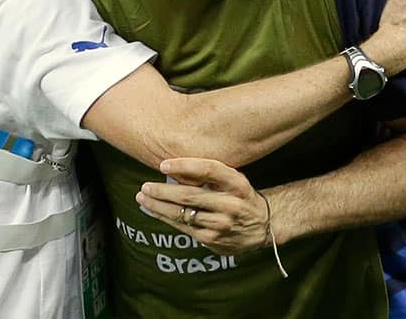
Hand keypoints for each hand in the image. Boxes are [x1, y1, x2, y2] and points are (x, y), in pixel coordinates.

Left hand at [135, 158, 268, 254]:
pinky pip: (183, 227)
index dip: (184, 165)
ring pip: (182, 214)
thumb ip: (208, 173)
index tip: (162, 165)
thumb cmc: (239, 195)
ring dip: (158, 206)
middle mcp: (231, 204)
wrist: (263, 225)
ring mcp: (222, 224)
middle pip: (189, 195)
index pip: (209, 170)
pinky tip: (154, 211)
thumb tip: (172, 166)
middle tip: (145, 186)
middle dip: (162, 191)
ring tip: (142, 198)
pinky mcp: (213, 239)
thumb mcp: (232, 179)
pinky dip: (165, 218)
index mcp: (237, 184)